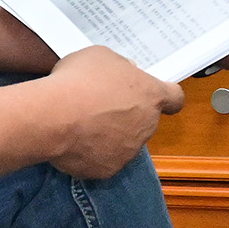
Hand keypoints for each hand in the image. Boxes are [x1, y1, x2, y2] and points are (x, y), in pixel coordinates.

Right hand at [46, 44, 182, 179]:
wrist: (53, 116)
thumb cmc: (78, 80)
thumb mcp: (101, 57)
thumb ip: (119, 67)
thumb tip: (125, 75)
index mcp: (151, 94)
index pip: (175, 98)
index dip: (167, 97)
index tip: (156, 97)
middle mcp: (147, 125)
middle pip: (144, 120)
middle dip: (127, 115)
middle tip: (100, 107)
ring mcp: (129, 151)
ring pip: (124, 143)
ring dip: (109, 136)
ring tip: (81, 125)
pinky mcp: (108, 170)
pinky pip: (102, 160)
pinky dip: (91, 154)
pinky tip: (73, 142)